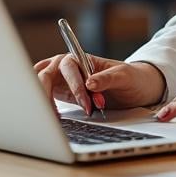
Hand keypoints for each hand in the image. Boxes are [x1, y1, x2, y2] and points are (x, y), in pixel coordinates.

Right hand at [34, 54, 165, 114]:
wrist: (135, 89)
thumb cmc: (130, 78)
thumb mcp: (124, 77)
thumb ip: (107, 78)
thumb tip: (89, 83)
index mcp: (81, 57)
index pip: (68, 67)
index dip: (75, 86)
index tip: (87, 104)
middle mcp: (67, 66)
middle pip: (46, 75)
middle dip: (51, 94)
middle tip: (63, 115)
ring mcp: (61, 80)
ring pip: (39, 84)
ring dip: (41, 100)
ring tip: (51, 119)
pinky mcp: (60, 93)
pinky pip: (44, 97)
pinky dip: (43, 107)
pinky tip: (52, 119)